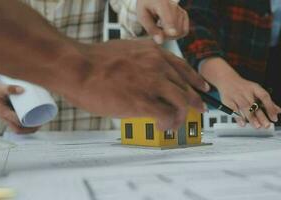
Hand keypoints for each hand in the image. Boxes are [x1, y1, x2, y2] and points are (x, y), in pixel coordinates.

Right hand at [0, 80, 39, 133]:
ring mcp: (6, 117)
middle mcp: (5, 117)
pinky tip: (33, 121)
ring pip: (18, 128)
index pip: (17, 124)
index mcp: (3, 113)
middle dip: (30, 129)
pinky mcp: (9, 115)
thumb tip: (22, 89)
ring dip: (28, 128)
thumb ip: (8, 88)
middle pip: (18, 129)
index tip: (39, 122)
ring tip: (40, 123)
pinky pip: (17, 124)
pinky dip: (25, 125)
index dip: (29, 125)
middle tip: (41, 124)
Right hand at [56, 39, 208, 130]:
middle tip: (197, 111)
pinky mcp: (144, 102)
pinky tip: (164, 127)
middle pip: (186, 87)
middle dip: (194, 102)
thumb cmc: (95, 61)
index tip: (202, 89)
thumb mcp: (126, 50)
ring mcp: (153, 83)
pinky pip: (168, 116)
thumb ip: (142, 59)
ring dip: (182, 116)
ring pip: (183, 102)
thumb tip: (147, 71)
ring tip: (176, 125)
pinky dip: (169, 124)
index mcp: (154, 53)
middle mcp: (158, 66)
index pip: (184, 68)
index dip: (196, 81)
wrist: (77, 67)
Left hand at [136, 0, 188, 43]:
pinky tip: (168, 30)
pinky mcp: (184, 14)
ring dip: (171, 35)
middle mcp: (174, 6)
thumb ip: (151, 29)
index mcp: (161, 4)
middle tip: (156, 33)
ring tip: (160, 29)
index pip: (169, 19)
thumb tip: (160, 41)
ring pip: (180, 32)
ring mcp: (180, 10)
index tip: (172, 34)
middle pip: (175, 30)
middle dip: (166, 36)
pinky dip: (177, 34)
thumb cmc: (146, 6)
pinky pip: (184, 31)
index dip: (171, 28)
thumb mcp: (142, 17)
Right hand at [200, 58, 280, 128]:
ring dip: (251, 117)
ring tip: (257, 126)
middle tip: (267, 125)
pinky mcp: (228, 101)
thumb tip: (277, 110)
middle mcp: (246, 92)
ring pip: (245, 107)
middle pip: (254, 104)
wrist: (226, 78)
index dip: (270, 107)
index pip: (264, 97)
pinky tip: (243, 123)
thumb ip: (267, 101)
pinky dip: (238, 117)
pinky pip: (233, 110)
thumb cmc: (242, 86)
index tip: (274, 117)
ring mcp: (236, 96)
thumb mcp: (256, 90)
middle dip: (261, 116)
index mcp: (254, 88)